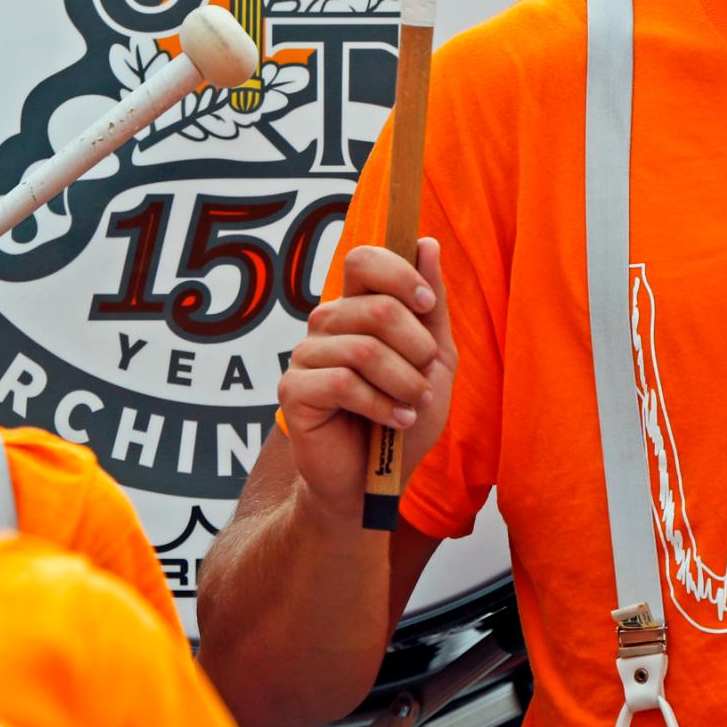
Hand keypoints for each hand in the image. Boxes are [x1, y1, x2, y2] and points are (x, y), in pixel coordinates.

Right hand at [277, 240, 455, 530]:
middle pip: (376, 307)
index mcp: (356, 308)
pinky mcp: (293, 391)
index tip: (427, 306)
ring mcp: (305, 355)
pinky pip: (342, 383)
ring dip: (403, 384)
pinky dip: (380, 406)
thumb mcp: (433, 360)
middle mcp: (326, 324)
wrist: (376, 483)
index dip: (400, 275)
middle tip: (423, 383)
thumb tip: (427, 243)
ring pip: (364, 349)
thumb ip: (431, 306)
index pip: (365, 260)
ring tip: (410, 407)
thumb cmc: (403, 418)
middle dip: (415, 348)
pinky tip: (393, 422)